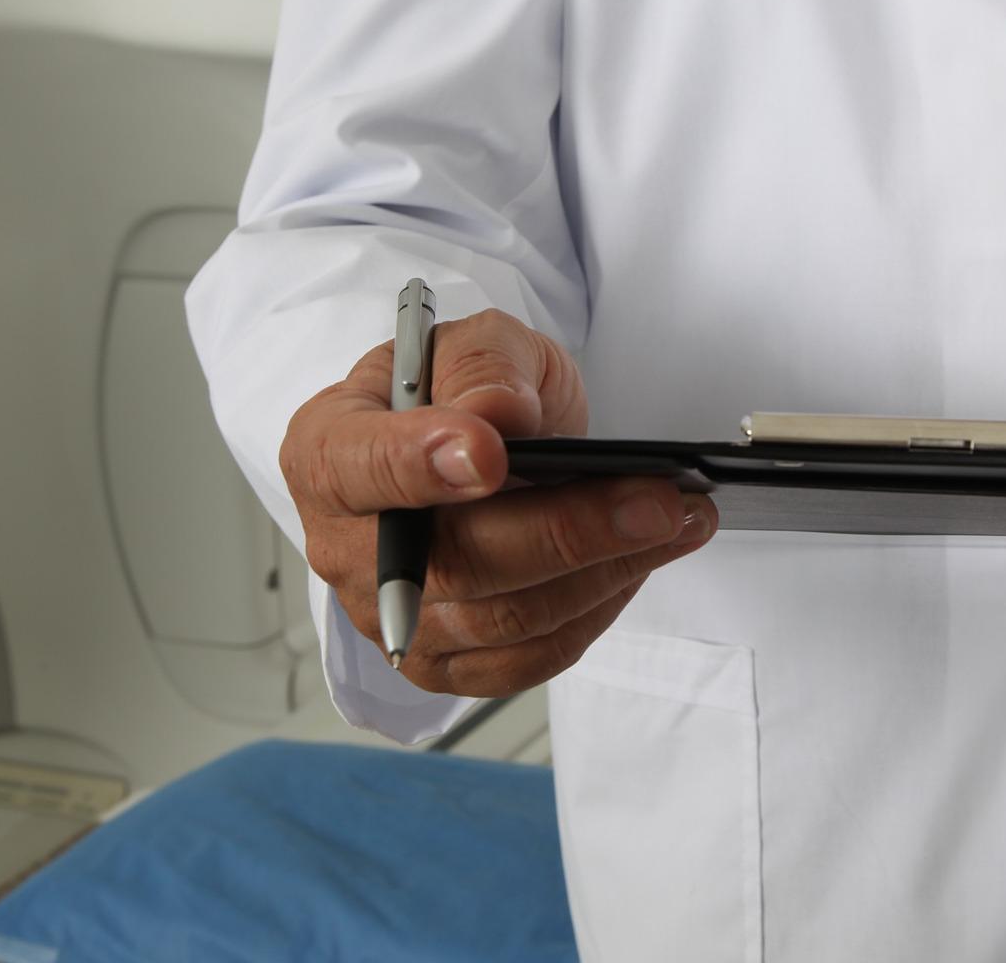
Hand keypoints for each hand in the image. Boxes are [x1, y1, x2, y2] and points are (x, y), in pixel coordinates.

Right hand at [280, 308, 716, 696]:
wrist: (480, 442)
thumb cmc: (465, 390)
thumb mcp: (476, 342)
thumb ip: (483, 365)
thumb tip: (496, 414)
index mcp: (327, 451)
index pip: (360, 468)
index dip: (421, 465)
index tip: (490, 455)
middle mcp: (346, 548)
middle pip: (451, 563)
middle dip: (566, 531)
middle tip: (657, 499)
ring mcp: (395, 618)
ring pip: (504, 618)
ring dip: (605, 571)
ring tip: (678, 519)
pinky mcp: (448, 663)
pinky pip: (529, 657)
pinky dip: (597, 610)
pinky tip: (642, 561)